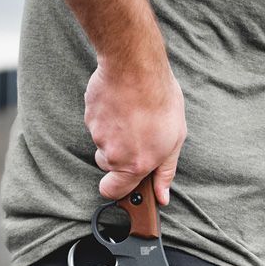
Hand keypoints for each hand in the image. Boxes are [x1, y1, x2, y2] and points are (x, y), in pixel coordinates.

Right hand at [83, 58, 186, 206]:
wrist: (136, 67)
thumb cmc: (160, 102)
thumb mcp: (174, 141)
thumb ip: (165, 173)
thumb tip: (162, 197)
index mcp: (134, 165)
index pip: (111, 192)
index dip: (115, 189)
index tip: (121, 182)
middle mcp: (113, 154)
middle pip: (107, 166)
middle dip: (117, 157)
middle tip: (136, 137)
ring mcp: (98, 134)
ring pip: (103, 143)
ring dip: (114, 134)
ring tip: (132, 115)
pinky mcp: (90, 116)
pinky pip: (96, 123)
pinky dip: (106, 117)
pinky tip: (121, 104)